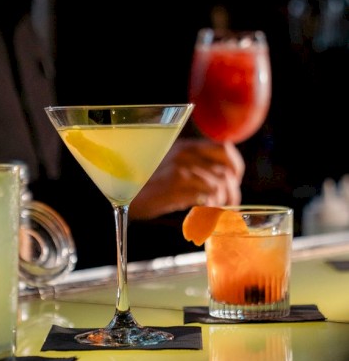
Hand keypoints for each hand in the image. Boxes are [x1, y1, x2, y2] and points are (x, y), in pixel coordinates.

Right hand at [129, 138, 244, 219]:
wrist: (124, 194)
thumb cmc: (147, 185)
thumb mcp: (170, 168)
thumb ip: (193, 167)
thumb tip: (221, 180)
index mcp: (185, 146)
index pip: (224, 148)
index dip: (235, 167)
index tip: (233, 182)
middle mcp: (185, 153)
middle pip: (226, 171)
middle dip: (232, 191)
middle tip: (228, 205)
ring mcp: (180, 168)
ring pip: (219, 185)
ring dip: (222, 203)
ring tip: (214, 212)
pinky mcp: (176, 185)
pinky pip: (207, 196)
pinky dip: (210, 208)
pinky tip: (203, 214)